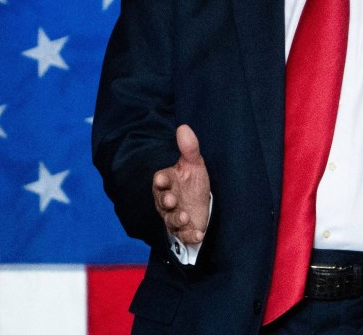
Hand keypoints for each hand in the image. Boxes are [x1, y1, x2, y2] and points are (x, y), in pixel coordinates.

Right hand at [152, 124, 210, 244]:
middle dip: (166, 201)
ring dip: (177, 219)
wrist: (201, 205)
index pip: (161, 180)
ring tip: (185, 217)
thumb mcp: (194, 165)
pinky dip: (190, 235)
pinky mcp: (184, 230)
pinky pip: (184, 235)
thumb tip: (183, 127)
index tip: (162, 178)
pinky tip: (198, 234)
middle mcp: (168, 201)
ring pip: (171, 220)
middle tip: (171, 200)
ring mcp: (175, 216)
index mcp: (168, 182)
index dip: (161, 180)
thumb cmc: (193, 183)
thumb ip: (189, 149)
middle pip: (162, 201)